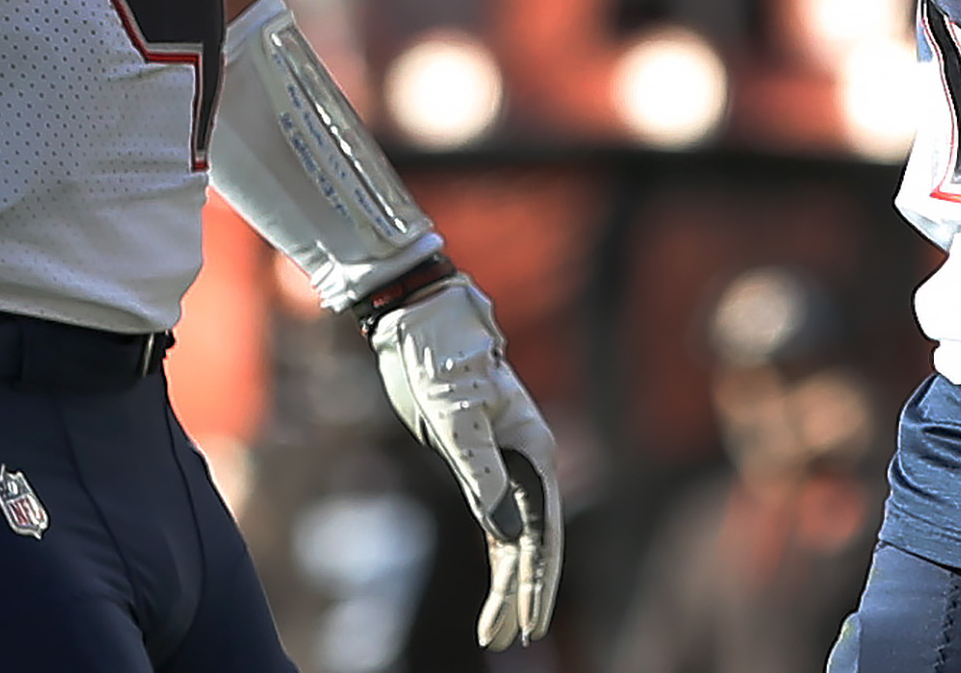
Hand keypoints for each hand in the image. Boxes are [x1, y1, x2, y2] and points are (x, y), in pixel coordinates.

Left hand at [369, 276, 561, 647]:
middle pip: (532, 539)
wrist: (418, 319)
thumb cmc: (440, 358)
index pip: (542, 528)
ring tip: (494, 632)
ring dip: (507, 582)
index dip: (537, 579)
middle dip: (522, 592)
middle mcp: (526, 458)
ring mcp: (504, 462)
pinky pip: (495, 519)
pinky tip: (496, 584)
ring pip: (514, 534)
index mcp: (533, 446)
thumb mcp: (456, 419)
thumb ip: (482, 475)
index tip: (527, 622)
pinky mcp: (479, 462)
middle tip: (507, 640)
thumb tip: (506, 535)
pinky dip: (495, 554)